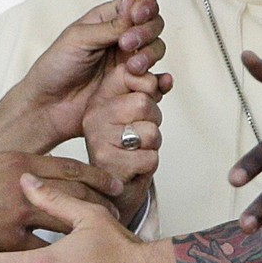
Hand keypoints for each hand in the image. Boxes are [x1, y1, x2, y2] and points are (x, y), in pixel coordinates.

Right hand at [0, 153, 122, 256]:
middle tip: (118, 213)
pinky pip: (40, 252)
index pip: (72, 168)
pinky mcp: (6, 242)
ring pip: (64, 222)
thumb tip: (46, 171)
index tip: (117, 185)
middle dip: (101, 204)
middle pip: (76, 194)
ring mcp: (16, 215)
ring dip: (86, 231)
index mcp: (24, 163)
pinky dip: (58, 257)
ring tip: (103, 240)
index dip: (98, 177)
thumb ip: (25, 166)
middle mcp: (24, 186)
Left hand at [18, 0, 167, 146]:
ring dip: (150, 54)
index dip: (144, 6)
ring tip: (133, 66)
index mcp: (106, 20)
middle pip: (152, 25)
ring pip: (156, 49)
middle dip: (146, 31)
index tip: (137, 16)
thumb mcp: (78, 39)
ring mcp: (128, 62)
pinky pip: (156, 80)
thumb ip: (110, 25)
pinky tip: (159, 80)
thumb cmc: (54, 69)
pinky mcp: (132, 85)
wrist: (48, 106)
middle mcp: (121, 39)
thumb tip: (133, 3)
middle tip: (127, 44)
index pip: (138, 4)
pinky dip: (162, 80)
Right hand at [83, 64, 171, 225]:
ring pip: (150, 131)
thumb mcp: (137, 112)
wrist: (114, 188)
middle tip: (140, 131)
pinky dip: (149, 163)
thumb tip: (166, 79)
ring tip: (136, 149)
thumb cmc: (127, 146)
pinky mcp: (108, 162)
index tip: (146, 99)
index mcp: (100, 97)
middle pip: (143, 102)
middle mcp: (95, 114)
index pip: (129, 73)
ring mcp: (99, 138)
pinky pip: (149, 156)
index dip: (148, 85)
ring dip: (152, 144)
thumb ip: (151, 90)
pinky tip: (134, 165)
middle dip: (153, 120)